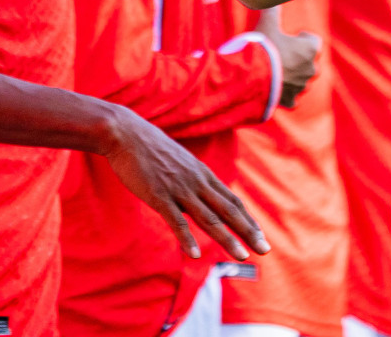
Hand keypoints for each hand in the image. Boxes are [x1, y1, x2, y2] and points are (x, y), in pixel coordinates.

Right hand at [100, 104, 268, 260]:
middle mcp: (196, 182)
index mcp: (202, 174)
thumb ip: (191, 179)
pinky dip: (186, 238)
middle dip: (248, 231)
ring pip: (209, 218)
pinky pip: (176, 221)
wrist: (125, 133)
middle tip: (265, 250)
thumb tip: (198, 194)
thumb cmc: (150, 148)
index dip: (247, 220)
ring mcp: (179, 189)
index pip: (232, 201)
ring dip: (226, 239)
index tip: (260, 236)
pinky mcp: (159, 195)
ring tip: (242, 256)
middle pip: (228, 211)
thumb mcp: (179, 162)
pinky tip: (195, 255)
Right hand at [254, 7, 321, 108]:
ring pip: (303, 82)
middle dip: (300, 60)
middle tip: (283, 56)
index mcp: (311, 49)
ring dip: (294, 77)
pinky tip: (275, 90)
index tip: (292, 38)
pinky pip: (293, 98)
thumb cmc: (264, 48)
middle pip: (311, 63)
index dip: (303, 39)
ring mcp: (303, 87)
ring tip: (277, 73)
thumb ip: (272, 10)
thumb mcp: (267, 24)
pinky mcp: (292, 101)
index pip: (314, 42)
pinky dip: (286, 95)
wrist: (253, 77)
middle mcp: (312, 69)